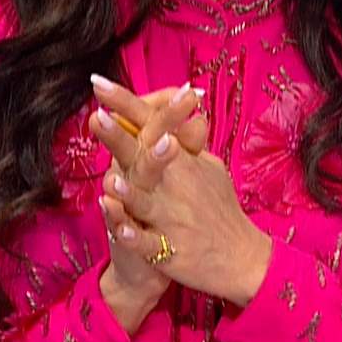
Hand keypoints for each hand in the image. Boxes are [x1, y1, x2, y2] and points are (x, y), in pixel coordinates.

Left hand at [88, 78, 273, 306]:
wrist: (242, 257)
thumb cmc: (220, 209)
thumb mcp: (210, 168)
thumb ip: (189, 141)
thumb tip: (182, 108)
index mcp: (182, 162)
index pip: (153, 125)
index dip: (126, 104)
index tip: (100, 84)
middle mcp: (177, 186)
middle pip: (144, 157)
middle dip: (121, 138)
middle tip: (98, 117)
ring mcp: (173, 219)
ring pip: (146, 202)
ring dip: (130, 191)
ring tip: (110, 178)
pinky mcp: (170, 251)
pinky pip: (149, 244)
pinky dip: (135, 237)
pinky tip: (120, 231)